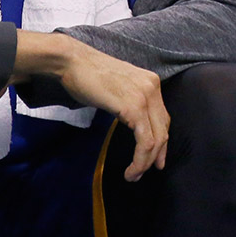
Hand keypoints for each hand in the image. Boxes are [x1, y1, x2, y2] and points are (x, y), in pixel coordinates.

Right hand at [15, 31, 169, 181]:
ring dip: (145, 162)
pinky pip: (144, 141)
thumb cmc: (86, 75)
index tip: (155, 160)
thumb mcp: (116, 89)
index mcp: (150, 82)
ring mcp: (145, 97)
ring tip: (133, 175)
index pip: (163, 118)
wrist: (72, 61)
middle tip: (144, 172)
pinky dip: (140, 159)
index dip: (161, 142)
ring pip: (155, 140)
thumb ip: (129, 102)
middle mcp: (153, 88)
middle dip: (156, 156)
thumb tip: (133, 122)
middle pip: (163, 130)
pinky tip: (131, 169)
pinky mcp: (133, 107)